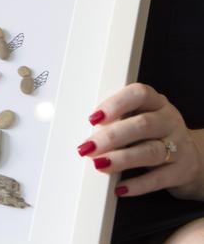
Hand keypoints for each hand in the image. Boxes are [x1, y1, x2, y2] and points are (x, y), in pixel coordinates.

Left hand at [77, 82, 203, 199]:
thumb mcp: (143, 117)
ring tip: (100, 165)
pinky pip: (159, 179)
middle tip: (89, 147)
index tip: (94, 118)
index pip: (139, 94)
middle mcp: (169, 121)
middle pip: (142, 125)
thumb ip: (122, 118)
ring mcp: (179, 146)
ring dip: (122, 159)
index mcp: (157, 102)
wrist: (194, 159)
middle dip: (112, 136)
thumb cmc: (156, 134)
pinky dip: (138, 184)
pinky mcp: (182, 172)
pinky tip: (120, 188)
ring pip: (150, 151)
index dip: (116, 104)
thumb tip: (89, 130)